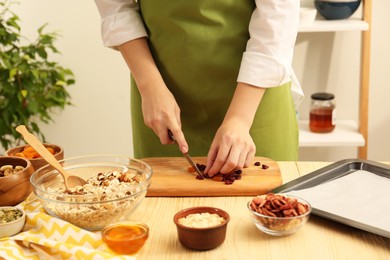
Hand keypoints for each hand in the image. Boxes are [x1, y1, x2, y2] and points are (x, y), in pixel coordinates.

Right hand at [118, 38, 188, 152]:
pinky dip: (158, 127)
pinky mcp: (147, 122)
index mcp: (169, 117)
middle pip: (165, 141)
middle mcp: (159, 122)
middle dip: (170, 141)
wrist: (151, 90)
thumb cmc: (165, 97)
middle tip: (173, 137)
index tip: (185, 150)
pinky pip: (154, 129)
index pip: (177, 133)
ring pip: (159, 135)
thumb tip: (177, 132)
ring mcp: (151, 123)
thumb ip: (177, 121)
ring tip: (164, 121)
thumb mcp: (176, 108)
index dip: (182, 143)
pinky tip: (158, 117)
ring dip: (164, 133)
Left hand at [204, 118, 255, 175]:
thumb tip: (208, 172)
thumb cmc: (224, 134)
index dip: (215, 169)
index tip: (210, 174)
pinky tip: (236, 161)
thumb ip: (211, 157)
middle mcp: (238, 142)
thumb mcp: (215, 142)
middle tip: (220, 171)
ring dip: (232, 169)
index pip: (220, 159)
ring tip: (227, 166)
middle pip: (231, 163)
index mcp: (226, 140)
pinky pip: (247, 164)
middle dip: (224, 171)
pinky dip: (240, 166)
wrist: (238, 123)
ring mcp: (246, 146)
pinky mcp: (253, 148)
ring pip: (240, 165)